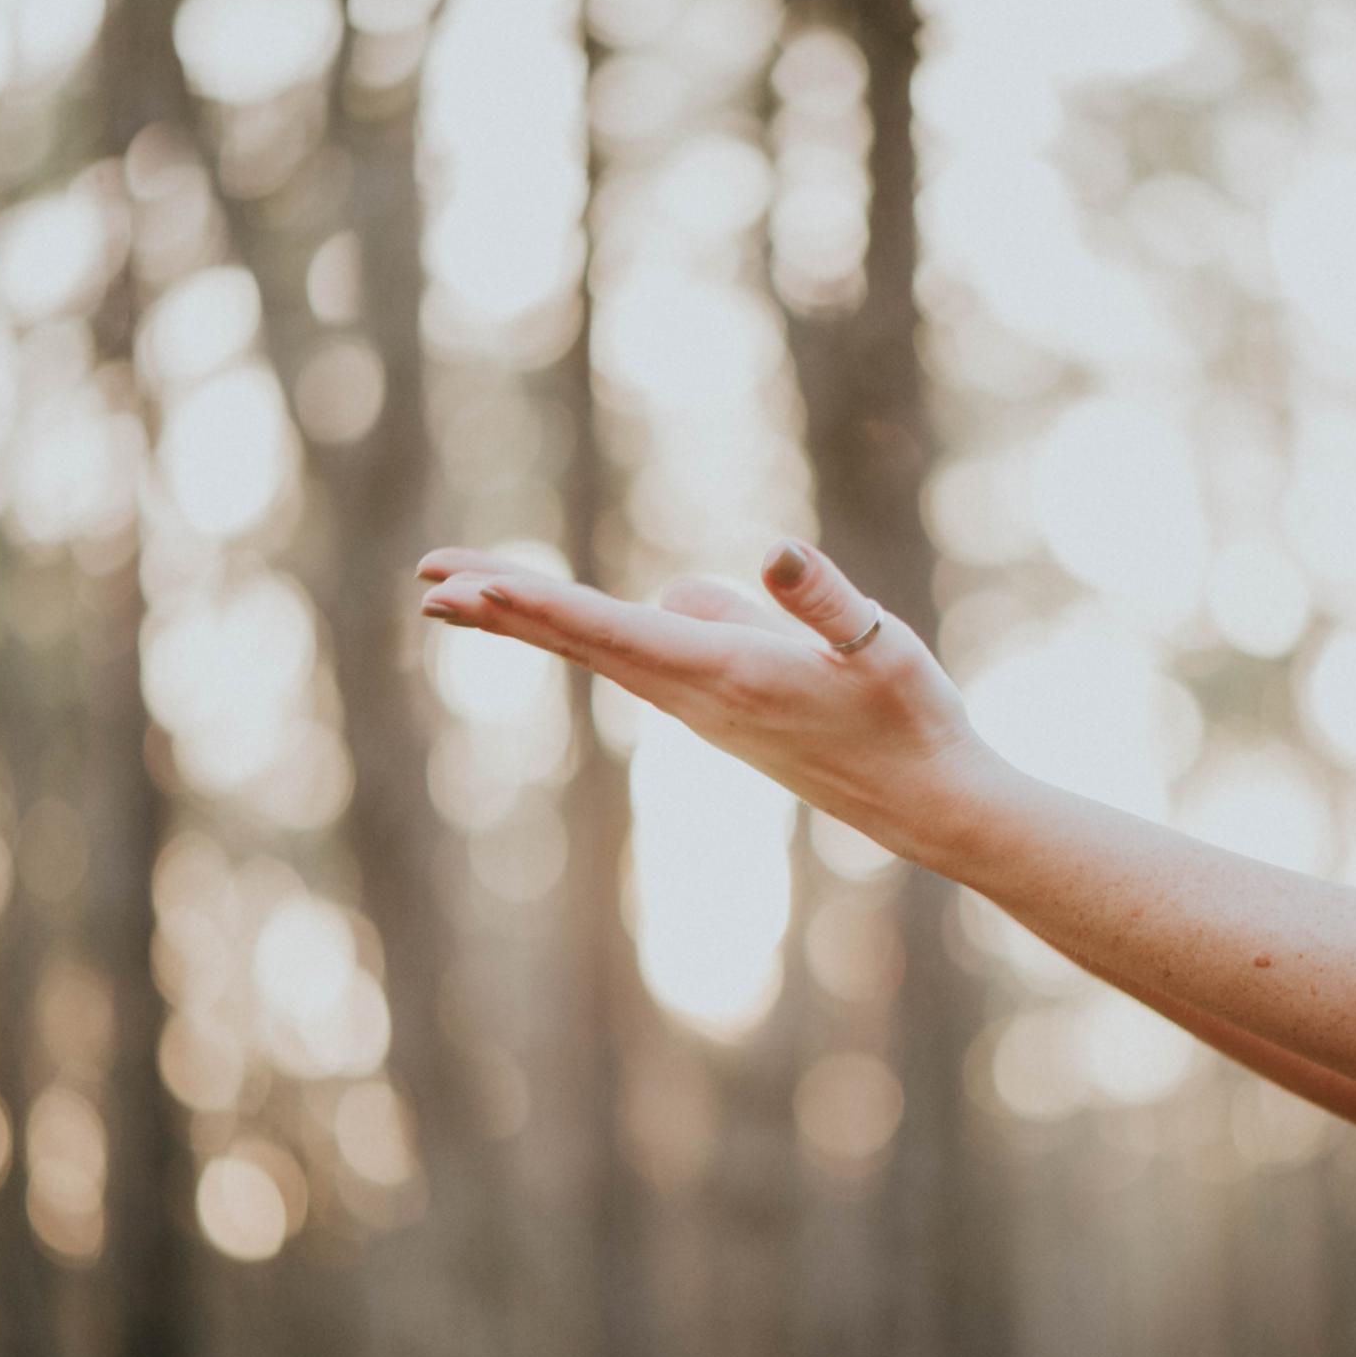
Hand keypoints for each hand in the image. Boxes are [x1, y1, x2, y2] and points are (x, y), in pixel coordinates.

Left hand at [415, 537, 1006, 862]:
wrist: (928, 803)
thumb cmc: (911, 720)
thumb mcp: (880, 647)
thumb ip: (825, 601)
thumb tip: (771, 553)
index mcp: (727, 673)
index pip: (612, 631)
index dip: (536, 605)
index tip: (467, 587)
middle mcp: (698, 696)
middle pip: (581, 642)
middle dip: (502, 608)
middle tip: (426, 582)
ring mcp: (703, 708)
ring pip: (600, 650)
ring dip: (530, 619)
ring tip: (464, 593)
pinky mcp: (719, 709)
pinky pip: (632, 659)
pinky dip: (581, 633)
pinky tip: (570, 617)